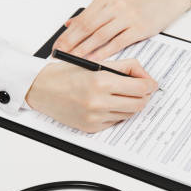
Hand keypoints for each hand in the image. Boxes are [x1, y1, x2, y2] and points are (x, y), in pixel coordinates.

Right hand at [25, 59, 157, 132]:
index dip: (149, 84)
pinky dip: (115, 113)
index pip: (140, 88)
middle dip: (143, 96)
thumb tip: (145, 77)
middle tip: (140, 89)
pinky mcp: (90, 127)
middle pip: (139, 104)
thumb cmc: (66, 73)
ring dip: (130, 104)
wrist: (40, 89)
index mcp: (101, 81)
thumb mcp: (96, 63)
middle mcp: (98, 102)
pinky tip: (106, 104)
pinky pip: (114, 121)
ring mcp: (94, 117)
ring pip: (128, 114)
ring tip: (120, 95)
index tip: (150, 83)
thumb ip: (124, 67)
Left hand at [53, 0, 190, 60]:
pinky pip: (117, 42)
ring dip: (85, 49)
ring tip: (74, 60)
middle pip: (87, 27)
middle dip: (71, 43)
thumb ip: (92, 13)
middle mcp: (115, 6)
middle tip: (60, 55)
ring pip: (100, 36)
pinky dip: (104, 52)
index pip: (81, 19)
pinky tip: (95, 59)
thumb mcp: (114, 1)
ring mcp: (127, 17)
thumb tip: (70, 24)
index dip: (67, 34)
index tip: (57, 46)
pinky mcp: (139, 28)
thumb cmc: (139, 2)